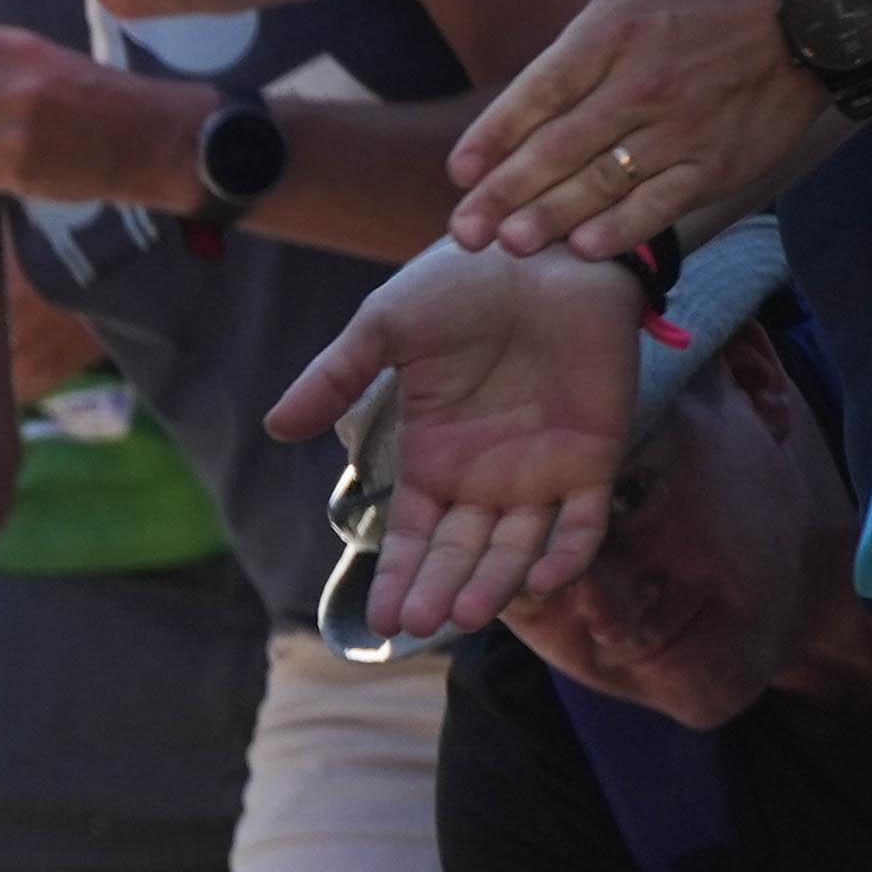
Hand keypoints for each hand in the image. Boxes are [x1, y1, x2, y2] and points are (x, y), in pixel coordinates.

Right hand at [261, 241, 658, 637]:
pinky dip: (568, 553)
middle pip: (461, 553)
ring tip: (469, 612)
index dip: (398, 577)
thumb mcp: (385, 327)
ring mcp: (543, 470)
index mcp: (435, 457)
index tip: (383, 622)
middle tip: (419, 624)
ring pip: (517, 547)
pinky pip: (584, 521)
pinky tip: (540, 578)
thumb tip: (275, 428)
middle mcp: (486, 476)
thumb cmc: (462, 282)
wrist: (545, 247)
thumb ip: (335, 379)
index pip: (414, 536)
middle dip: (439, 591)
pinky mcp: (595, 455)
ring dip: (495, 583)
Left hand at [444, 0, 814, 256]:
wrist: (806, 22)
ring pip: (607, 179)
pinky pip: (664, 201)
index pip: (543, 88)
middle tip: (465, 232)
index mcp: (612, 32)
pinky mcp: (718, 163)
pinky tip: (585, 247)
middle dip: (509, 191)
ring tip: (511, 243)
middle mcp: (644, 82)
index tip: (459, 170)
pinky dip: (626, 227)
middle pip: (564, 145)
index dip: (498, 132)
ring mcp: (683, 127)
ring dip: (555, 215)